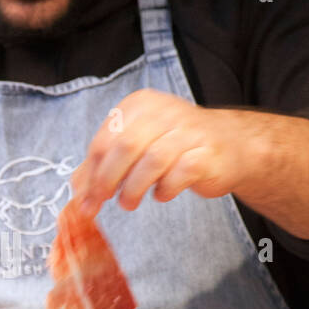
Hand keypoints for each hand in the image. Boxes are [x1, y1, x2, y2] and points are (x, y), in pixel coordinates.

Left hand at [75, 89, 253, 217]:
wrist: (231, 145)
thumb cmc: (176, 146)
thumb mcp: (137, 146)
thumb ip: (105, 164)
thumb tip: (78, 191)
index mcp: (140, 105)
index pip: (105, 139)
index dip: (92, 172)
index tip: (86, 198)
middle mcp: (164, 111)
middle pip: (124, 148)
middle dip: (107, 181)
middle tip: (102, 203)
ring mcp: (188, 131)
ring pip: (150, 161)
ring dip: (133, 189)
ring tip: (128, 203)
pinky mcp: (206, 153)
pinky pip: (178, 175)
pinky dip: (164, 190)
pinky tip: (161, 194)